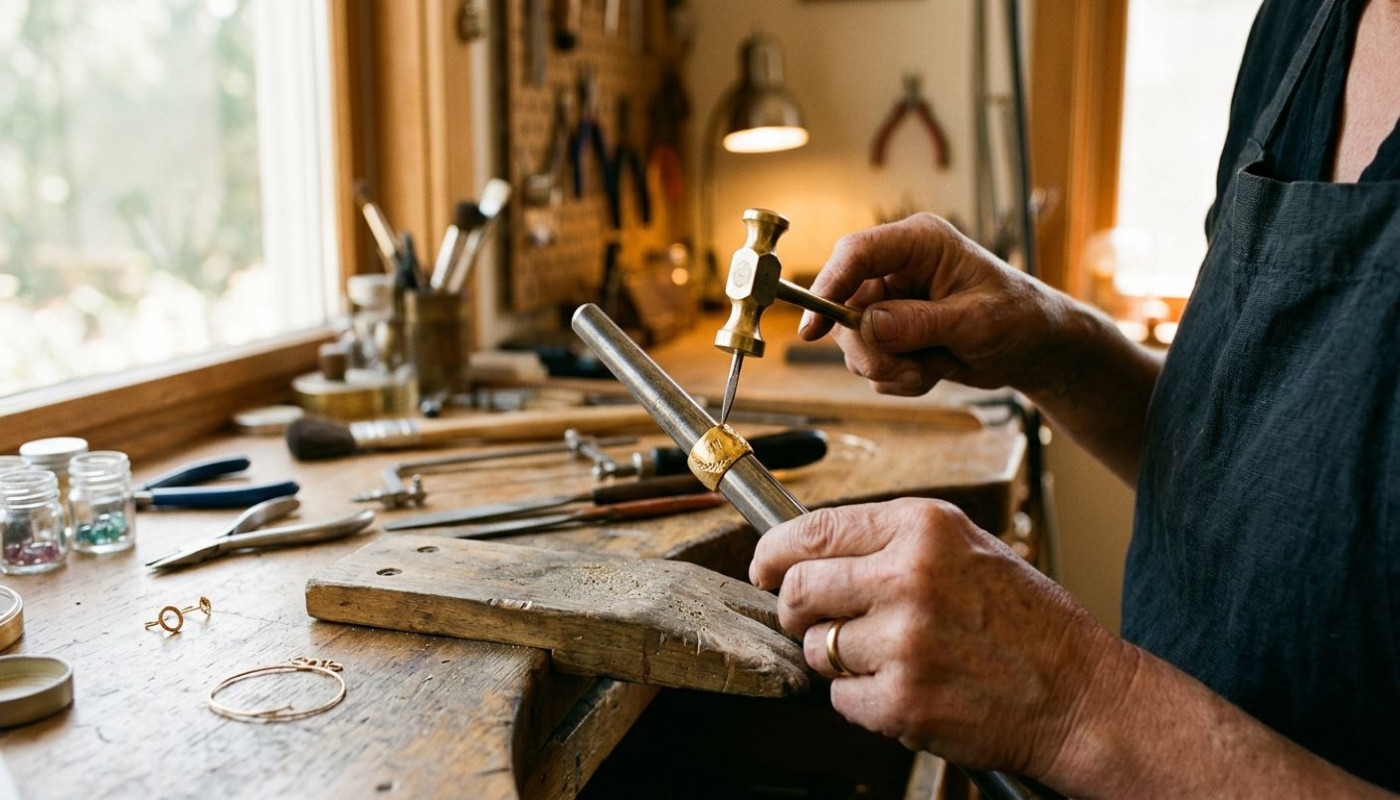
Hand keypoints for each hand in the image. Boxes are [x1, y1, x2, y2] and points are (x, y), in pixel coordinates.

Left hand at [749, 498, 1134, 780]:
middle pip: (799, 589)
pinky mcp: (903, 701)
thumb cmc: (1026, 622)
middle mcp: (909, 576)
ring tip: (889, 658)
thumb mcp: (967, 547)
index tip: (765, 567)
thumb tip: (808, 548)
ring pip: (817, 647)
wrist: (1082, 696)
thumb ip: (891, 541)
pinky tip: (907, 689)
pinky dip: (862, 700)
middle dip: (796, 609)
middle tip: (815, 621)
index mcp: (923, 528)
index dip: (774, 552)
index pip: (811, 530)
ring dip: (836, 658)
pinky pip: (841, 698)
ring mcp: (904, 641)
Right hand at [800, 213, 1083, 396]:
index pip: (856, 254)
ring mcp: (892, 303)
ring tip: (931, 369)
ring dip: (888, 367)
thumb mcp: (974, 321)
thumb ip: (918, 323)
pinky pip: (871, 362)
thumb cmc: (1018, 318)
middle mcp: (898, 269)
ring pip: (854, 341)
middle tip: (902, 369)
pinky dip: (898, 378)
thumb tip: (867, 326)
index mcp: (919, 243)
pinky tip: (932, 371)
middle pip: (844, 306)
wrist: (1037, 350)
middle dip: (869, 347)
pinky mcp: (893, 334)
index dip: (828, 287)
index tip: (812, 329)